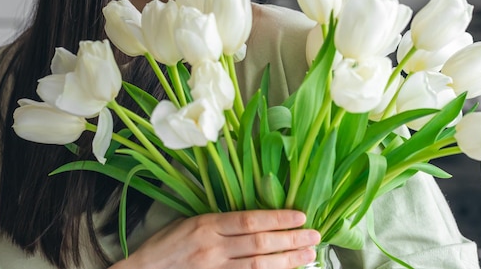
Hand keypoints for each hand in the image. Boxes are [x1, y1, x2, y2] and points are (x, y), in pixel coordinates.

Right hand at [109, 209, 320, 268]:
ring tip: (309, 255)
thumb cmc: (166, 245)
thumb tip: (255, 218)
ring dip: (287, 260)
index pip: (250, 220)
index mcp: (207, 225)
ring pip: (258, 265)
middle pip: (260, 243)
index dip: (278, 218)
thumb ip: (221, 221)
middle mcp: (213, 248)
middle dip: (290, 240)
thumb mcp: (190, 221)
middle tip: (314, 236)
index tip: (300, 216)